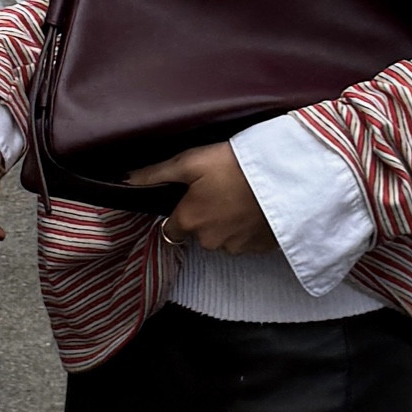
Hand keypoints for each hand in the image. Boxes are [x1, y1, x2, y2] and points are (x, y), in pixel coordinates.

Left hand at [129, 143, 277, 255]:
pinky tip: (255, 208)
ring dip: (228, 222)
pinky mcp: (258, 249)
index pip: (170, 229)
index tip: (192, 197)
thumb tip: (127, 180)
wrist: (285, 177)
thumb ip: (156, 173)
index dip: (180, 212)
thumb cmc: (235, 165)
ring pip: (223, 238)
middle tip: (222, 189)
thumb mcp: (191, 162)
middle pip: (198, 233)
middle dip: (206, 216)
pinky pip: (246, 241)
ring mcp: (235, 248)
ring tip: (241, 197)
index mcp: (188, 221)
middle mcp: (208, 241)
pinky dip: (248, 228)